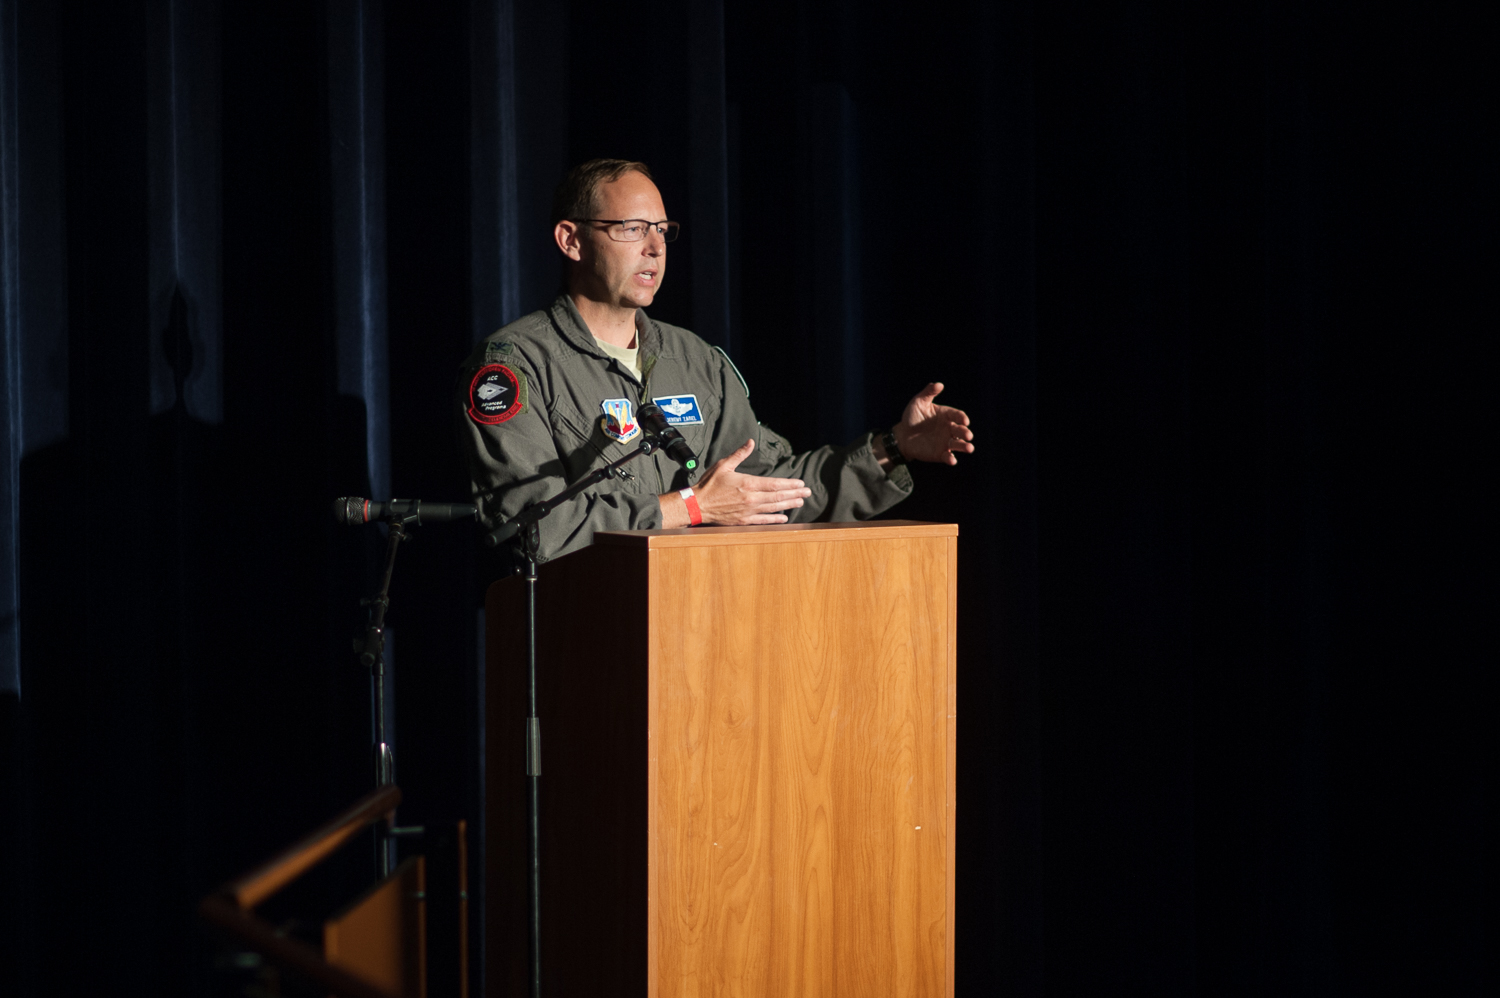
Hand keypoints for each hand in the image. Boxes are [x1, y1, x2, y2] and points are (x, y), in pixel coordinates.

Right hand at [659, 438, 811, 526]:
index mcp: (747, 483)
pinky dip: (775, 519)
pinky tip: (784, 517)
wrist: (697, 505)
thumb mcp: (724, 465)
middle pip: (778, 497)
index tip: (800, 483)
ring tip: (800, 502)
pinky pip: (763, 521)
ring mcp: (748, 511)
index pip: (775, 484)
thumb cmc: (709, 484)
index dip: (790, 484)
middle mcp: (751, 498)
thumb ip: (739, 454)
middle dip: (794, 494)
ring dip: (788, 505)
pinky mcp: (743, 520)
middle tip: (807, 493)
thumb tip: (750, 443)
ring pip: (773, 508)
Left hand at [892, 382, 974, 465]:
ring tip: (969, 448)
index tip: (964, 420)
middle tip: (968, 435)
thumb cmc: (912, 417)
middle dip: (966, 432)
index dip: (962, 418)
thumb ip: (928, 393)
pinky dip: (951, 459)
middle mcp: (949, 429)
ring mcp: (946, 442)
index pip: (958, 416)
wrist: (902, 435)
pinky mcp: (940, 453)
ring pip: (959, 444)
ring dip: (965, 446)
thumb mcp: (918, 402)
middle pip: (961, 430)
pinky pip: (948, 456)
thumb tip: (939, 384)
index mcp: (947, 415)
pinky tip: (952, 460)